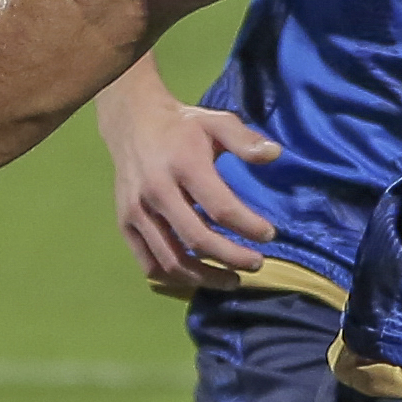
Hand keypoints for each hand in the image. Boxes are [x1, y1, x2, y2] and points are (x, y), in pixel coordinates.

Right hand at [112, 100, 287, 295]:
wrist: (132, 123)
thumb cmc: (182, 127)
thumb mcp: (216, 122)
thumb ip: (245, 140)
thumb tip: (276, 154)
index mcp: (183, 165)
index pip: (220, 207)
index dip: (248, 226)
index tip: (269, 235)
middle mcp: (156, 191)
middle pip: (197, 239)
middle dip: (232, 258)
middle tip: (257, 263)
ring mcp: (137, 211)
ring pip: (171, 260)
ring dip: (205, 277)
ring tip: (232, 280)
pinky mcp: (124, 224)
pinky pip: (149, 263)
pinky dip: (175, 278)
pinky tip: (198, 276)